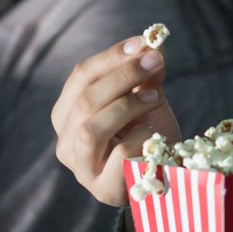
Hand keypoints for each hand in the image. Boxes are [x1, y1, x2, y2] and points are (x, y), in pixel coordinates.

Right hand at [51, 36, 180, 207]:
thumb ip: (145, 74)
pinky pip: (118, 155)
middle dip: (122, 76)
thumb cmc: (149, 136)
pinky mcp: (102, 189)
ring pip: (91, 128)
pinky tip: (153, 137)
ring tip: (154, 97)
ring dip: (127, 106)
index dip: (110, 57)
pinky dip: (140, 138)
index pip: (79, 78)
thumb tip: (151, 41)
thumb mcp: (147, 99)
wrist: (167, 177)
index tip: (142, 43)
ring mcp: (81, 169)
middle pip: (84, 100)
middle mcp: (65, 142)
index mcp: (67, 115)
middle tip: (154, 62)